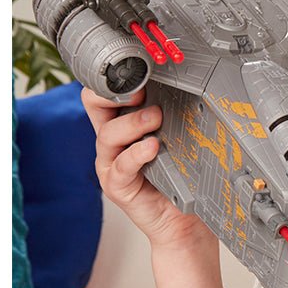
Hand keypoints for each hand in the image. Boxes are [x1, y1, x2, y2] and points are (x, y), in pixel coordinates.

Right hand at [81, 87, 216, 256]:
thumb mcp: (179, 135)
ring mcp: (112, 163)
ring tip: (155, 119)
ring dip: (133, 122)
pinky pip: (120, 166)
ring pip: (107, 134)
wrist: (184, 217)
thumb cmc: (181, 174)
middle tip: (141, 91)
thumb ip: (174, 112)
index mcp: (124, 121)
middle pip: (93, 104)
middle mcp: (113, 140)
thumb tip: (193, 81)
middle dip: (113, 92)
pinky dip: (136, 153)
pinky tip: (152, 147)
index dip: (116, 78)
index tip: (139, 70)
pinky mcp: (117, 185)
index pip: (104, 91)